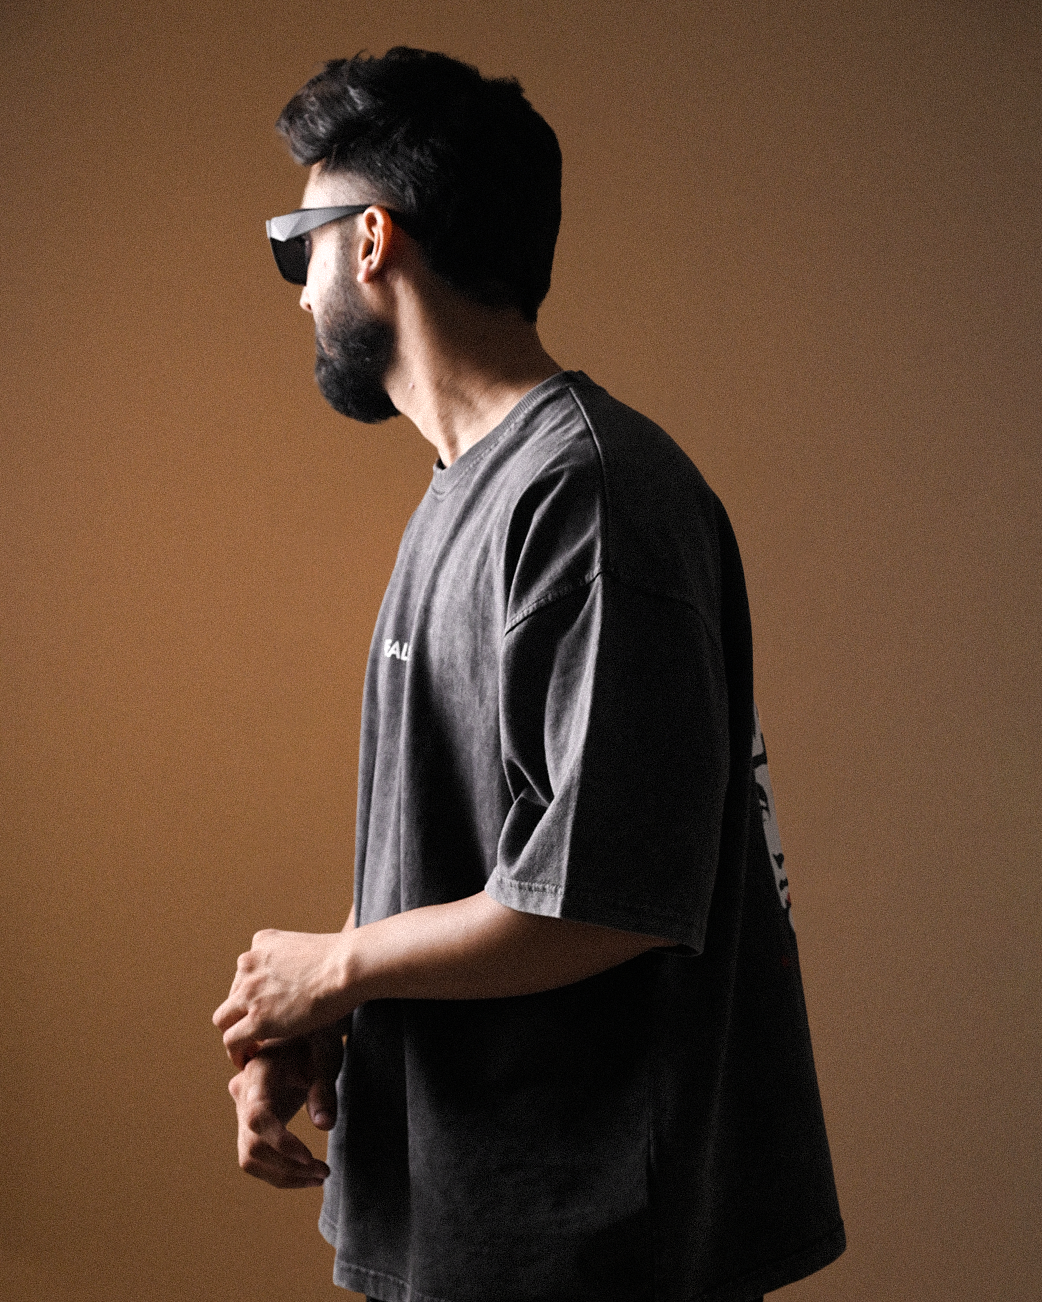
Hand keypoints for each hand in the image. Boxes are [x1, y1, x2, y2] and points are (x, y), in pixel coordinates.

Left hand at [213, 928, 349, 1067]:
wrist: (349, 967)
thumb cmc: (345, 961)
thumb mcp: (309, 950)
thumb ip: (295, 964)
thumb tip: (306, 981)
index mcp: (262, 942)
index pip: (246, 973)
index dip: (253, 996)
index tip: (264, 1009)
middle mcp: (249, 963)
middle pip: (232, 996)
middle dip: (242, 1014)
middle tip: (256, 1033)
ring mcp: (250, 992)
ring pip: (225, 1019)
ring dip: (236, 1034)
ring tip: (249, 1049)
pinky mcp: (257, 1019)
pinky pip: (232, 1040)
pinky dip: (236, 1053)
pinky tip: (246, 1061)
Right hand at [227, 1030, 343, 1188]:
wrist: (301, 1031)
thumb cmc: (315, 1038)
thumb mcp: (326, 1054)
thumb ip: (324, 1088)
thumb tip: (325, 1125)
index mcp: (259, 1073)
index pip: (258, 1116)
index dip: (280, 1142)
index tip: (309, 1157)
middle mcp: (244, 1095)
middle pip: (251, 1146)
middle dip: (287, 1168)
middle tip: (324, 1173)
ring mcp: (244, 1111)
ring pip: (250, 1158)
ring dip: (284, 1176)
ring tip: (320, 1176)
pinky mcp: (252, 1124)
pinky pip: (257, 1156)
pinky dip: (280, 1171)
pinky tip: (309, 1173)